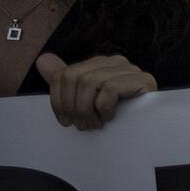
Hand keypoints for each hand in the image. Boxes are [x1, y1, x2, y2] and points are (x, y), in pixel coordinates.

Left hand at [35, 54, 156, 130]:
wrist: (147, 132)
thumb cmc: (114, 116)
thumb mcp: (84, 100)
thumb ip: (64, 79)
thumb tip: (42, 59)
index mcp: (99, 64)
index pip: (65, 74)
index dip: (58, 101)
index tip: (65, 121)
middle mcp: (114, 62)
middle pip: (74, 77)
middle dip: (73, 107)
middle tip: (82, 125)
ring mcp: (129, 69)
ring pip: (89, 82)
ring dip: (87, 111)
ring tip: (94, 125)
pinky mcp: (142, 80)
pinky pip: (110, 89)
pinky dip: (104, 108)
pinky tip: (110, 117)